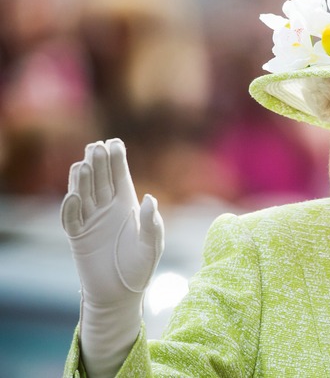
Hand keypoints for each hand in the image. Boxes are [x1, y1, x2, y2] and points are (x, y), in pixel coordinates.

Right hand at [62, 138, 163, 307]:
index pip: (120, 178)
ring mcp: (91, 221)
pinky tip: (74, 195)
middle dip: (99, 164)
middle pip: (101, 181)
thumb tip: (150, 198)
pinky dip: (71, 208)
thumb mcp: (152, 245)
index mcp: (127, 206)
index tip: (115, 142)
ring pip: (84, 195)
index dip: (117, 161)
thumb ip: (152, 223)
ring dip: (83, 180)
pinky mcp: (77, 237)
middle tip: (97, 147)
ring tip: (85, 163)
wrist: (120, 294)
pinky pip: (71, 219)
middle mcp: (107, 209)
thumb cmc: (140, 268)